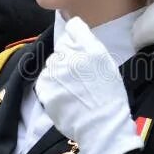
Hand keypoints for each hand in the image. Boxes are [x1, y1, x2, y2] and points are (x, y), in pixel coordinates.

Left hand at [35, 17, 142, 153]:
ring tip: (74, 90)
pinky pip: (44, 80)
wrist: (101, 126)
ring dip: (59, 73)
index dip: (76, 36)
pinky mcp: (45, 88)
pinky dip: (51, 86)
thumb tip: (73, 29)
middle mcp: (71, 57)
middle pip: (61, 47)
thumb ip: (90, 44)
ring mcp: (55, 73)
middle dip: (68, 58)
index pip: (74, 26)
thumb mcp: (108, 63)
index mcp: (90, 49)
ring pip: (51, 64)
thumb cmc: (110, 95)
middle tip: (80, 77)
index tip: (80, 48)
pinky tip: (65, 96)